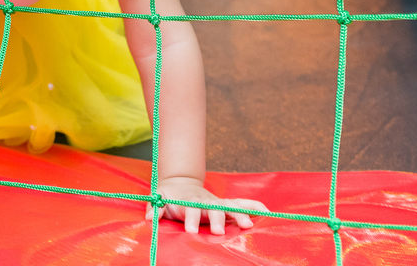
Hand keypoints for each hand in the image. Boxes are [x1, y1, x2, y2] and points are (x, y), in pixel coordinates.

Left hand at [146, 176, 268, 234]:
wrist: (179, 185)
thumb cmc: (168, 197)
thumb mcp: (159, 199)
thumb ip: (155, 207)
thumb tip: (150, 217)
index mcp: (189, 203)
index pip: (191, 211)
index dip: (191, 219)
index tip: (191, 230)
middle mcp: (206, 203)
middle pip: (213, 210)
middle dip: (217, 220)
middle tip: (219, 232)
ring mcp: (217, 204)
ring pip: (230, 207)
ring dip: (239, 214)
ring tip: (248, 225)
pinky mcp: (225, 206)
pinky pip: (242, 204)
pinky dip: (254, 207)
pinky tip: (266, 212)